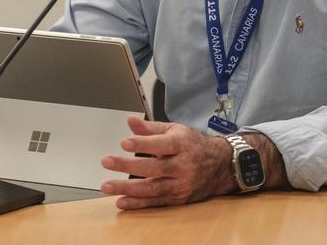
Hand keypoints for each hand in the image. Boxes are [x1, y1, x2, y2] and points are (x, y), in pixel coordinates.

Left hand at [99, 117, 237, 208]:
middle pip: (154, 168)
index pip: (161, 145)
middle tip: (107, 161)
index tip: (124, 143)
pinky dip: (138, 204)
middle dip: (128, 166)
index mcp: (181, 145)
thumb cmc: (192, 145)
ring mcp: (181, 184)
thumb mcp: (175, 130)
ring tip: (108, 186)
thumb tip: (130, 121)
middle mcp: (182, 166)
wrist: (220, 165)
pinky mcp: (178, 198)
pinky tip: (121, 202)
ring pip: (153, 188)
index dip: (142, 144)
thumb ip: (150, 128)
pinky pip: (156, 202)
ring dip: (128, 189)